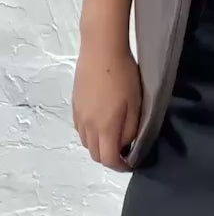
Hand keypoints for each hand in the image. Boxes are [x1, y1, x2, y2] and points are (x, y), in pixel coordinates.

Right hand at [72, 41, 141, 171]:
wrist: (101, 49)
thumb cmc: (124, 74)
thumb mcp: (136, 103)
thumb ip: (131, 128)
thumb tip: (126, 145)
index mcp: (104, 127)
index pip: (108, 159)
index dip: (120, 166)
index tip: (130, 163)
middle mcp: (87, 125)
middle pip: (95, 153)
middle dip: (109, 157)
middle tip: (123, 149)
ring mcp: (79, 114)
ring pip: (86, 142)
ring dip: (98, 144)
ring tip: (112, 134)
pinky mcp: (74, 103)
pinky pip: (80, 128)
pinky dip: (90, 132)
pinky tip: (100, 120)